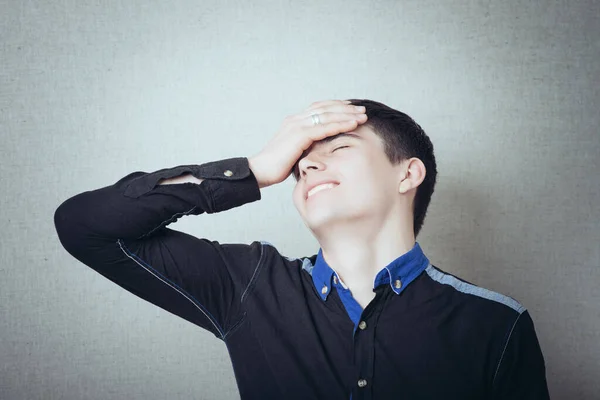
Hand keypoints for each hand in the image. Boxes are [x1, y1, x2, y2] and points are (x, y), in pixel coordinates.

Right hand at [248, 100, 367, 188]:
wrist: (261, 171)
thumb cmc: (277, 166)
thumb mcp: (295, 152)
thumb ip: (307, 146)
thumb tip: (321, 150)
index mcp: (294, 121)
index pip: (319, 108)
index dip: (336, 106)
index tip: (351, 108)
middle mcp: (296, 119)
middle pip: (326, 108)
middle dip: (346, 108)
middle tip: (362, 109)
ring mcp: (297, 125)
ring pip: (328, 115)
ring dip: (347, 115)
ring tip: (363, 115)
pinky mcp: (300, 135)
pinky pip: (325, 127)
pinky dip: (341, 124)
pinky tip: (353, 124)